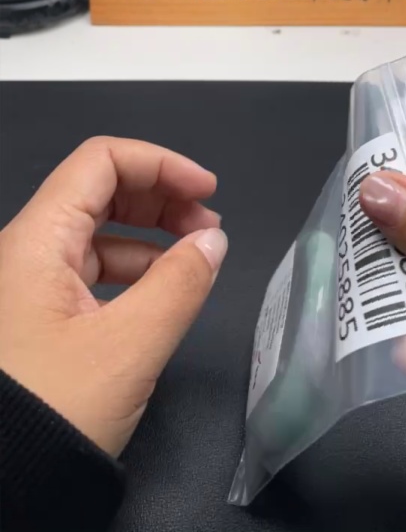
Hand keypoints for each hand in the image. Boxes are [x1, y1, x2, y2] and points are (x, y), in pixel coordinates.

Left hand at [0, 136, 226, 456]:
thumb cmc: (53, 409)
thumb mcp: (129, 346)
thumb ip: (180, 284)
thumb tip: (213, 240)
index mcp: (37, 240)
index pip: (101, 161)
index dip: (160, 163)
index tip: (207, 189)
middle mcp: (26, 250)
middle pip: (100, 190)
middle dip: (160, 196)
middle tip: (208, 224)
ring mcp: (27, 283)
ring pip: (96, 231)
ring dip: (150, 233)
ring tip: (196, 256)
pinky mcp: (35, 315)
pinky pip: (88, 270)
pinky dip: (132, 268)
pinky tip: (162, 289)